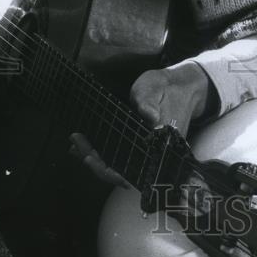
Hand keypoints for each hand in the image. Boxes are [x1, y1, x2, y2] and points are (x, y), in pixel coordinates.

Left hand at [70, 61, 215, 185]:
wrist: (181, 87)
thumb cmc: (168, 88)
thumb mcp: (157, 88)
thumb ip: (150, 103)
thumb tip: (150, 117)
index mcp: (160, 144)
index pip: (133, 168)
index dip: (111, 169)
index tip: (91, 158)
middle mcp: (152, 153)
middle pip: (121, 169)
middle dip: (96, 162)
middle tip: (76, 145)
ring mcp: (145, 149)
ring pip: (118, 163)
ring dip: (95, 157)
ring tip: (75, 146)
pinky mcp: (139, 142)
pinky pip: (118, 153)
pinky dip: (101, 151)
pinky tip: (84, 145)